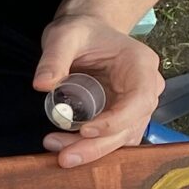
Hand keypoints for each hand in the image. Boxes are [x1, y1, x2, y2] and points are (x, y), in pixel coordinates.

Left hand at [34, 13, 163, 168]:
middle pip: (130, 126)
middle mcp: (146, 88)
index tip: (85, 130)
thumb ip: (53, 58)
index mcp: (141, 65)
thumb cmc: (81, 32)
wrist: (87, 33)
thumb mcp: (63, 37)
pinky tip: (65, 148)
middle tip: (64, 156)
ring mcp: (137, 106)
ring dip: (92, 150)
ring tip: (57, 150)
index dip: (115, 121)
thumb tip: (42, 85)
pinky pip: (113, 139)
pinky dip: (92, 148)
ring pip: (121, 138)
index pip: (138, 101)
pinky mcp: (123, 117)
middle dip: (97, 146)